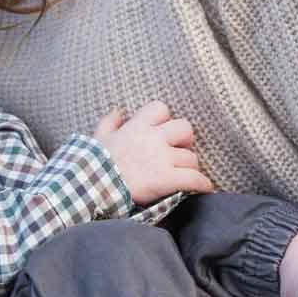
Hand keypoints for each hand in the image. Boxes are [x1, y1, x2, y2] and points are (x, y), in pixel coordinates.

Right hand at [92, 101, 213, 204]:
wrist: (93, 187)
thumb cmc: (93, 164)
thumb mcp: (98, 138)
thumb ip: (109, 122)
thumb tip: (117, 111)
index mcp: (137, 126)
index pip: (161, 108)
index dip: (165, 119)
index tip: (162, 131)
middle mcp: (154, 138)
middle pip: (185, 128)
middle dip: (185, 141)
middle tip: (179, 152)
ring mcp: (162, 158)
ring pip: (191, 157)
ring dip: (190, 167)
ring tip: (185, 174)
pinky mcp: (167, 178)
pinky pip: (194, 178)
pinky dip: (202, 184)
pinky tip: (204, 188)